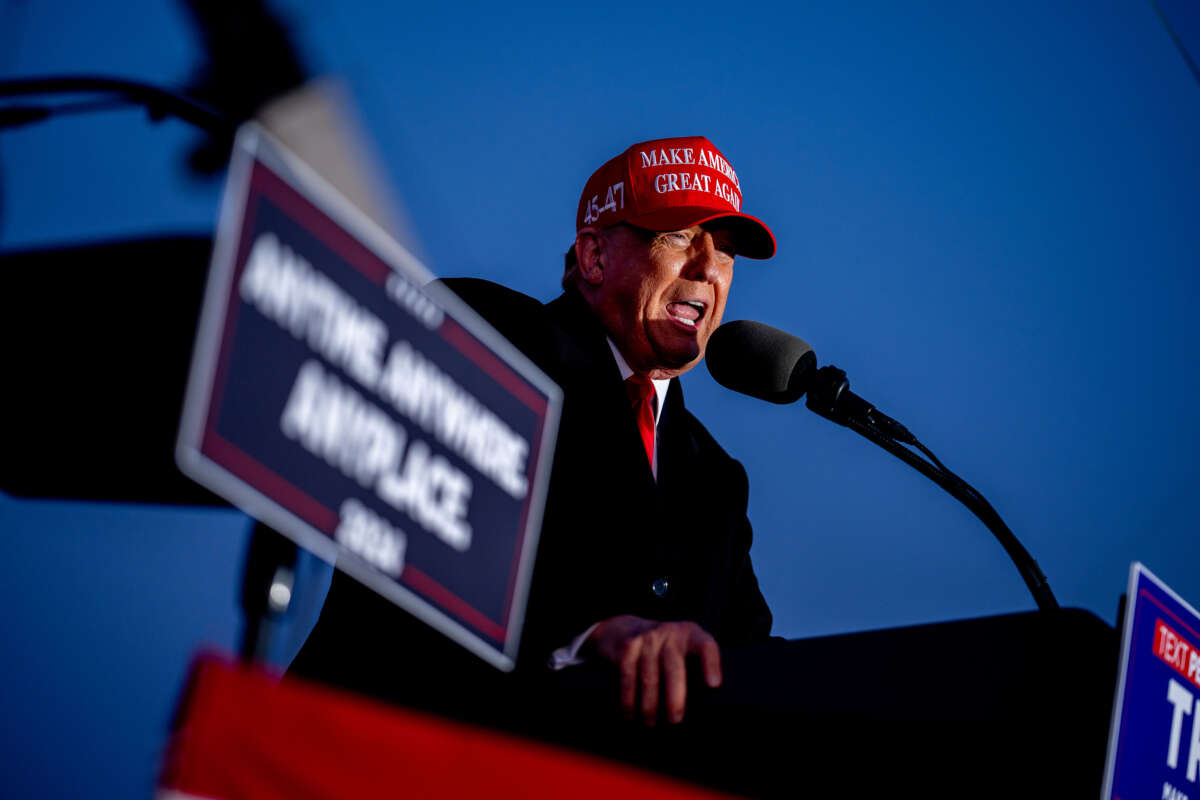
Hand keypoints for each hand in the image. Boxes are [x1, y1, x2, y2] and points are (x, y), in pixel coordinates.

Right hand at [587, 615, 721, 725]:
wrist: (627, 628)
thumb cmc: (665, 650)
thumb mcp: (683, 649)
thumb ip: (695, 668)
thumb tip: (703, 705)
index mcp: (691, 635)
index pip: (705, 646)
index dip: (711, 664)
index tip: (713, 685)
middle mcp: (670, 633)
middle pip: (674, 668)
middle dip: (674, 698)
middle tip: (675, 720)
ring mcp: (648, 639)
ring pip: (649, 678)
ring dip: (649, 706)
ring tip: (650, 723)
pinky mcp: (628, 647)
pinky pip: (628, 677)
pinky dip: (628, 699)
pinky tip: (630, 713)